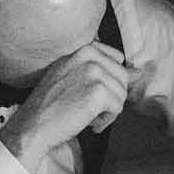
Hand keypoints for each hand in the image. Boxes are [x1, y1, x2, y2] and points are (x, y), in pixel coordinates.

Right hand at [0, 43, 133, 173]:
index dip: (108, 81)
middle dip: (109, 97)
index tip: (89, 92)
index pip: (117, 60)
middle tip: (86, 107)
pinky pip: (117, 109)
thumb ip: (106, 71)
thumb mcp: (74, 77)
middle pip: (122, 78)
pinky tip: (87, 122)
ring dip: (106, 111)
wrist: (33, 124)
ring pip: (121, 95)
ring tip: (84, 115)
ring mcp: (94, 72)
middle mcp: (89, 56)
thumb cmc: (51, 104)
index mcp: (83, 49)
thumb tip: (140, 73)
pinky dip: (104, 121)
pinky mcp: (99, 92)